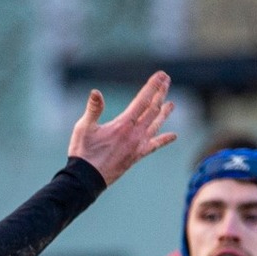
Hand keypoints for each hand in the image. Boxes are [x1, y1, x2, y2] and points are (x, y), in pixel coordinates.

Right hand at [66, 71, 176, 185]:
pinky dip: (164, 139)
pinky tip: (173, 136)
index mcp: (124, 124)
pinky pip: (154, 146)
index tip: (162, 75)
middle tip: (167, 81)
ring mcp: (138, 146)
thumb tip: (95, 92)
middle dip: (160, 93)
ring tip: (172, 104)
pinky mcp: (137, 156)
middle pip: (153, 109)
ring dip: (165, 113)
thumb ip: (93, 109)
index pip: (143, 100)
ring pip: (156, 125)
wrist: (86, 180)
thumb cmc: (83, 153)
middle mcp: (135, 134)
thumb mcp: (84, 128)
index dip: (153, 86)